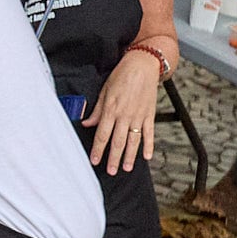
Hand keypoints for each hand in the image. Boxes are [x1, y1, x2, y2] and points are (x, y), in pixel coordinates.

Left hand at [83, 52, 161, 173]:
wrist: (143, 66)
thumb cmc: (121, 76)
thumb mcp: (104, 91)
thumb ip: (96, 110)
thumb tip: (87, 124)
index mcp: (111, 110)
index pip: (102, 135)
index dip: (98, 150)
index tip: (94, 161)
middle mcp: (124, 115)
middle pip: (117, 142)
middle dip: (113, 158)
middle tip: (110, 171)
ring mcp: (138, 116)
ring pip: (133, 141)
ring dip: (130, 156)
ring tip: (126, 168)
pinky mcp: (150, 115)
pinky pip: (149, 133)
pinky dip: (149, 146)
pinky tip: (147, 156)